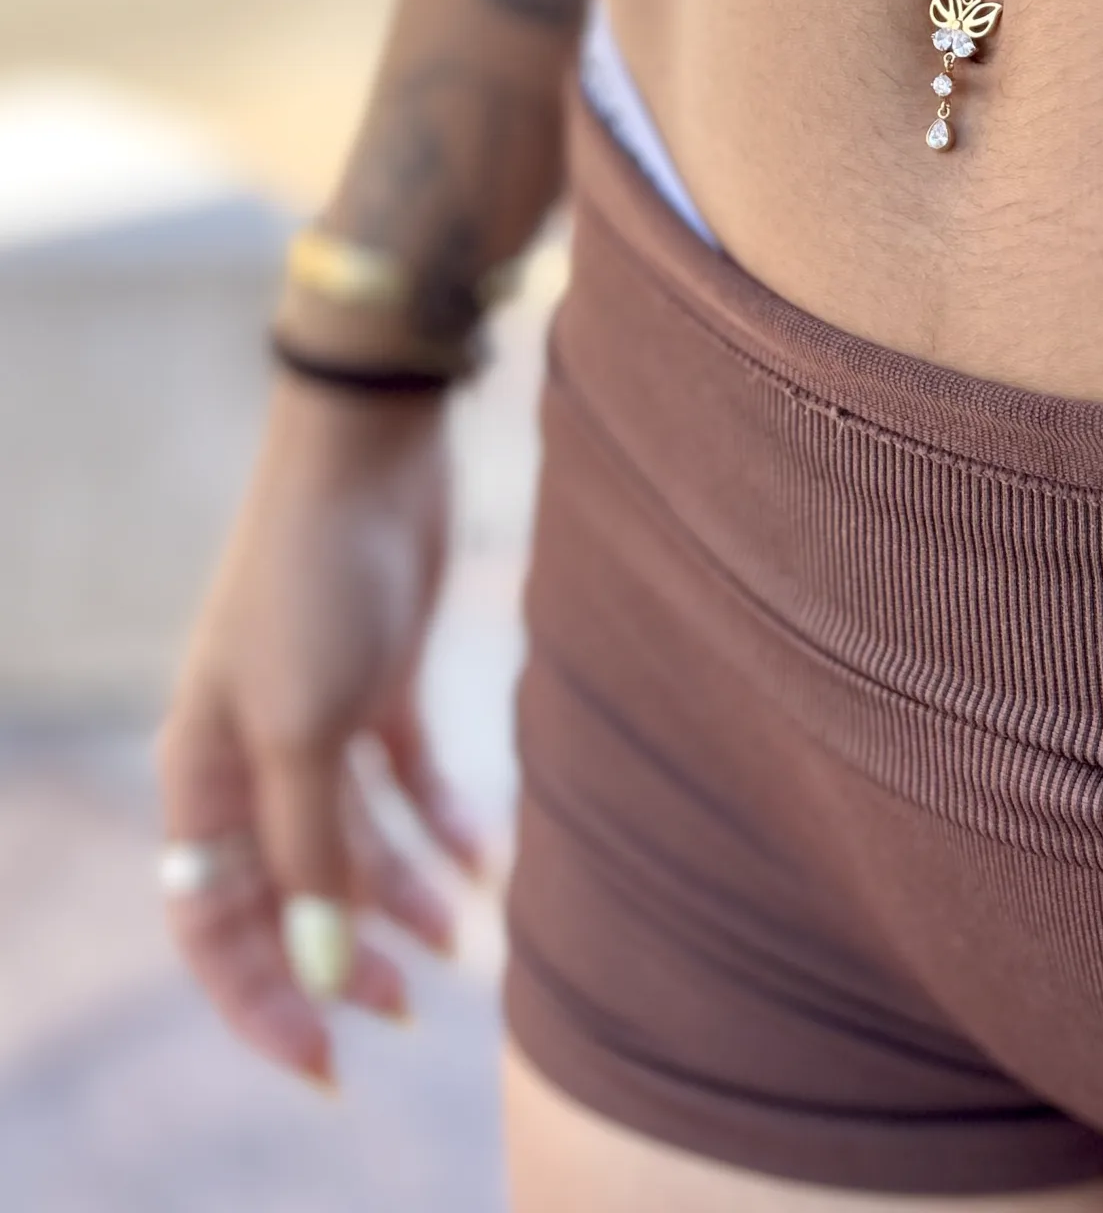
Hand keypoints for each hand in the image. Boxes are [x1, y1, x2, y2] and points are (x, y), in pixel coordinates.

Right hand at [156, 376, 486, 1088]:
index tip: (325, 1061)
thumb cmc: (316, 583)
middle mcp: (252, 751)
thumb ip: (311, 851)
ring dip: (398, 899)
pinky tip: (486, 864)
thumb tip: (319, 966)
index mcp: (201, 772)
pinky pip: (405, 777)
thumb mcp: (305, 730)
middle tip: (406, 1011)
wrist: (367, 454)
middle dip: (336, 959)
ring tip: (458, 949)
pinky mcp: (383, 677)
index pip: (212, 919)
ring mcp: (319, 714)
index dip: (259, 997)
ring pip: (353, 841)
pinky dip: (440, 823)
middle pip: (287, 889)